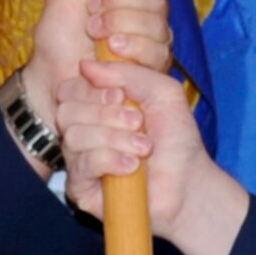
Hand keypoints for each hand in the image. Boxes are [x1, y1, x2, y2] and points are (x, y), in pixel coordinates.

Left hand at [24, 0, 173, 135]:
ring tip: (94, 35)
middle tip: (90, 14)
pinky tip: (106, 54)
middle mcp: (150, 15)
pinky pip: (155, 52)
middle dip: (118, 2)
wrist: (51, 79)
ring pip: (157, 25)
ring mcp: (155, 44)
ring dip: (119, 26)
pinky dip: (128, 49)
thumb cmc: (59, 36)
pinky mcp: (154, 71)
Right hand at [55, 59, 251, 254]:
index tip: (123, 96)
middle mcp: (82, 131)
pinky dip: (110, 160)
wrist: (188, 182)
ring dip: (114, 138)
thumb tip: (87, 65)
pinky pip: (82, 165)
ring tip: (144, 148)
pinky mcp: (80, 189)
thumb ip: (129, 72)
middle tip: (138, 123)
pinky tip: (132, 166)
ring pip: (74, 137)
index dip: (92, 90)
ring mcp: (78, 161)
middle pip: (67, 111)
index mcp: (94, 106)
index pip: (70, 89)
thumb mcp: (162, 91)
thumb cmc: (175, 137)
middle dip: (106, 114)